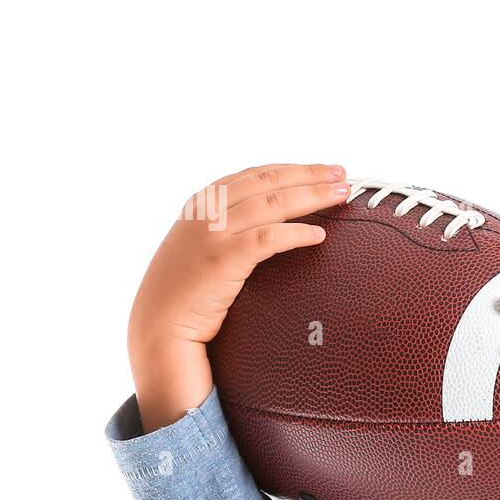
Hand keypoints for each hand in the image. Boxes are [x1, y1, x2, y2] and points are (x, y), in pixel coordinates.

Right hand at [128, 163, 349, 431]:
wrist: (157, 330)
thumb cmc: (185, 298)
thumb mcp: (201, 252)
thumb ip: (227, 233)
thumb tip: (267, 228)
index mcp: (201, 205)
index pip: (253, 175)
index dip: (291, 169)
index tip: (322, 169)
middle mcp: (206, 212)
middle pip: (268, 182)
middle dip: (309, 175)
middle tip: (342, 174)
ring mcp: (212, 234)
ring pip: (272, 202)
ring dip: (312, 195)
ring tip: (342, 193)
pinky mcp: (222, 259)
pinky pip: (268, 238)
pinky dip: (296, 233)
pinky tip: (319, 235)